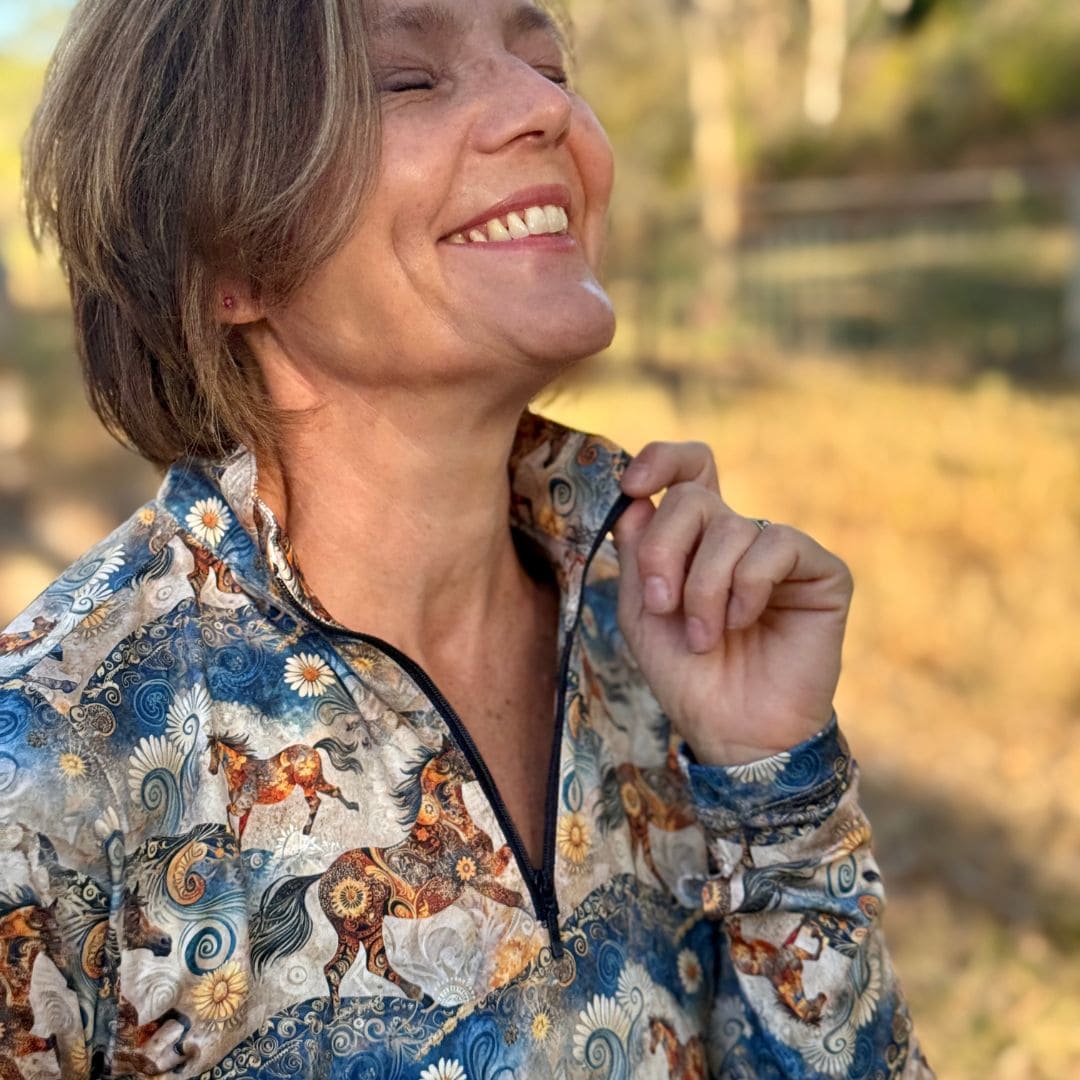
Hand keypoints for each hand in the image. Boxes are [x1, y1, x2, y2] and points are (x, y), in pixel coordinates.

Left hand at [612, 441, 852, 766]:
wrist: (732, 730)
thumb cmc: (686, 674)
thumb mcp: (641, 610)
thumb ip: (637, 550)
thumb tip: (638, 496)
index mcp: (696, 539)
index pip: (689, 469)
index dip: (661, 460)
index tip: (633, 486)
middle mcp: (739, 536)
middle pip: (694, 497)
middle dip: (665, 550)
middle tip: (663, 604)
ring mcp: (781, 551)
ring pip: (731, 528)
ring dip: (704, 588)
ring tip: (704, 636)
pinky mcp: (821, 572)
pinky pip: (777, 546)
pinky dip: (747, 587)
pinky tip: (745, 621)